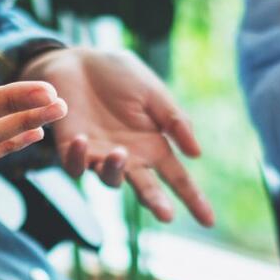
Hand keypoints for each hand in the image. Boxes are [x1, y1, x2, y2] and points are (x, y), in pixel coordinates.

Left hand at [21, 47, 214, 225]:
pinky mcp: (71, 149)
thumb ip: (175, 121)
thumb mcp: (153, 93)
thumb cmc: (119, 75)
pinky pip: (74, 165)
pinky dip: (78, 157)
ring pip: (110, 179)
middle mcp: (129, 157)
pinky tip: (82, 139)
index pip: (177, 178)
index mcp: (153, 145)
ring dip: (115, 170)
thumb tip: (197, 154)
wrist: (78, 58)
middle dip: (156, 203)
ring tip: (120, 153)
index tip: (209, 220)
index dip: (193, 199)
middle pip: (146, 189)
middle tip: (166, 214)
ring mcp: (100, 156)